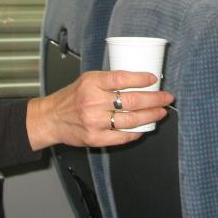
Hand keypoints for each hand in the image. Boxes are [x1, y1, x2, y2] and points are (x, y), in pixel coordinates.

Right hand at [25, 70, 174, 149]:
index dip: (141, 79)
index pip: (122, 79)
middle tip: (166, 98)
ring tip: (160, 112)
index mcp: (92, 83)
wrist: (51, 118)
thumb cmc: (71, 97)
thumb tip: (139, 80)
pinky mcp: (95, 138)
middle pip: (132, 101)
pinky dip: (136, 133)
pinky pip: (121, 136)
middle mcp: (93, 102)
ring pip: (131, 120)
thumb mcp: (87, 79)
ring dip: (150, 116)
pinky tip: (144, 128)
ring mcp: (94, 122)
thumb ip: (109, 80)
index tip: (154, 79)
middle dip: (154, 99)